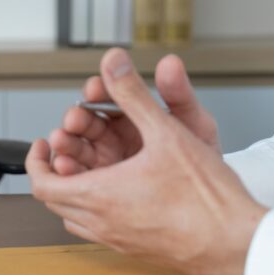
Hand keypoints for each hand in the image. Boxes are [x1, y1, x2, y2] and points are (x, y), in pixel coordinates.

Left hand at [26, 48, 267, 274]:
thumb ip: (133, 94)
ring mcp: (118, 240)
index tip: (45, 143)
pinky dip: (97, 208)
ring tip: (92, 165)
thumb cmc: (205, 194)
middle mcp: (102, 223)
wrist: (237, 244)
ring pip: (78, 217)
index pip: (42, 184)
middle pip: (57, 199)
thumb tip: (112, 62)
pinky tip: (120, 189)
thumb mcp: (166, 132)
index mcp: (99, 195)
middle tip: (72, 146)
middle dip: (59, 168)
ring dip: (76, 189)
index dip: (36, 161)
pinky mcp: (137, 250)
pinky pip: (100, 229)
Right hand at [48, 54, 220, 175]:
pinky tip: (67, 168)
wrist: (210, 212)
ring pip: (76, 150)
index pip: (108, 97)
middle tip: (74, 120)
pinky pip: (77, 181)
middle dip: (76, 120)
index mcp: (134, 119)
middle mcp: (115, 140)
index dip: (98, 91)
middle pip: (85, 123)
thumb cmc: (205, 169)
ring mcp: (105, 166)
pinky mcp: (100, 191)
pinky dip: (68, 173)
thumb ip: (178, 93)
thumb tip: (170, 62)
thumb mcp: (193, 126)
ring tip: (63, 143)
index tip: (94, 89)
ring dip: (66, 145)